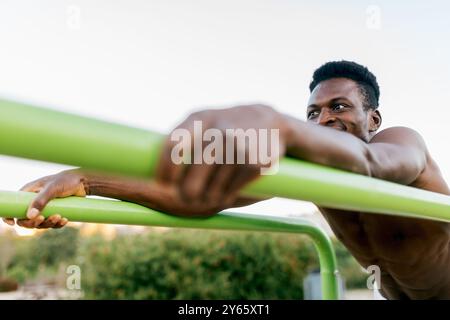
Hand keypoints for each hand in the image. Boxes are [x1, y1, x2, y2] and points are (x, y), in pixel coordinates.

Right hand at [2, 169, 86, 228]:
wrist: (83, 182)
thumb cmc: (66, 181)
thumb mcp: (52, 188)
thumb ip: (41, 200)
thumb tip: (30, 216)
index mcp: (29, 193)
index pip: (13, 206)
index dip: (9, 216)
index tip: (12, 223)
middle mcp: (35, 201)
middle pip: (26, 219)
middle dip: (33, 223)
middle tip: (43, 219)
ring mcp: (45, 208)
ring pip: (40, 223)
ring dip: (48, 224)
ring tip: (59, 217)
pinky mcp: (55, 212)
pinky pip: (52, 223)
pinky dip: (57, 224)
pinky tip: (65, 220)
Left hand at [155, 104, 288, 214]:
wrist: (271, 121)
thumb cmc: (226, 127)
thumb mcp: (205, 122)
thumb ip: (184, 140)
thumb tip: (155, 175)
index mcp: (200, 118)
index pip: (173, 146)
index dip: (165, 169)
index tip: (163, 184)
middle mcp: (218, 130)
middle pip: (193, 174)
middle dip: (188, 191)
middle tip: (188, 197)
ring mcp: (238, 145)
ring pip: (212, 187)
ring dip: (209, 197)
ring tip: (209, 197)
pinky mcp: (255, 162)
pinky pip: (231, 189)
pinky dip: (226, 196)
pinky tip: (226, 195)